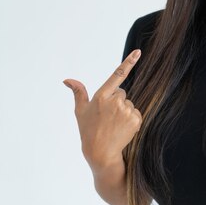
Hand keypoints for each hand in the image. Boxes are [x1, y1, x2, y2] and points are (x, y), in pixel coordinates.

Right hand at [63, 49, 142, 169]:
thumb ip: (78, 92)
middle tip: (107, 116)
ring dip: (123, 111)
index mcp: (101, 96)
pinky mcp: (135, 119)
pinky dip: (131, 119)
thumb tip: (67, 80)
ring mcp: (126, 110)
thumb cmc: (88, 130)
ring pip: (129, 103)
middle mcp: (115, 101)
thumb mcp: (80, 111)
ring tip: (113, 124)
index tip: (138, 52)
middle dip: (116, 101)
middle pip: (122, 93)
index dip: (129, 62)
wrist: (101, 152)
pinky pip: (136, 113)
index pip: (117, 75)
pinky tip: (121, 128)